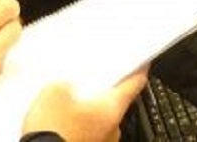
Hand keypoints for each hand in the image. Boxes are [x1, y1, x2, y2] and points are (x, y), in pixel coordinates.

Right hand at [22, 68, 148, 141]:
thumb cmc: (53, 132)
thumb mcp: (54, 93)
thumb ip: (65, 83)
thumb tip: (64, 87)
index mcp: (112, 109)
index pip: (135, 83)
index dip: (138, 69)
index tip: (142, 62)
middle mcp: (111, 130)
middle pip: (112, 103)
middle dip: (99, 93)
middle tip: (86, 81)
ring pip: (95, 122)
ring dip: (83, 114)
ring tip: (61, 105)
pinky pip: (83, 136)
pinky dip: (73, 129)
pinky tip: (55, 125)